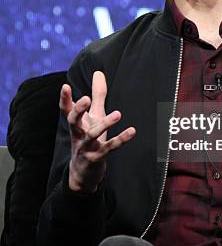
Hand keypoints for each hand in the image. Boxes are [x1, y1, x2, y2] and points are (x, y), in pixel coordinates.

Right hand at [60, 71, 135, 192]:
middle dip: (78, 110)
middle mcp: (78, 134)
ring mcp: (87, 146)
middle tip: (85, 98)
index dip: (65, 98)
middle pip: (73, 121)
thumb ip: (97, 95)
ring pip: (93, 135)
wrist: (83, 173)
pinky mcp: (98, 157)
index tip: (65, 86)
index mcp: (76, 123)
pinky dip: (121, 139)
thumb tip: (98, 72)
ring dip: (105, 124)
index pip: (67, 109)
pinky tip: (132, 131)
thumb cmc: (89, 138)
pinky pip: (110, 148)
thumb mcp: (93, 116)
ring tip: (118, 114)